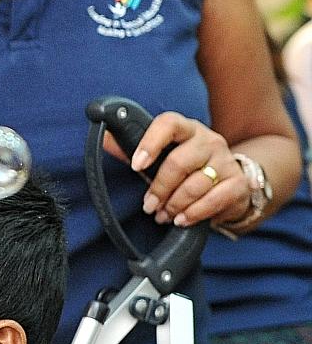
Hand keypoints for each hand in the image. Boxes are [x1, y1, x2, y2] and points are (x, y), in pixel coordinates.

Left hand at [106, 112, 249, 227]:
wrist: (228, 184)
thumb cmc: (186, 167)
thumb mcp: (161, 156)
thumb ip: (133, 148)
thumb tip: (105, 138)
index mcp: (186, 129)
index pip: (169, 123)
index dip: (150, 143)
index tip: (136, 165)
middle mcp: (209, 140)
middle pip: (179, 162)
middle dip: (159, 188)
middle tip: (148, 206)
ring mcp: (226, 161)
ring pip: (195, 184)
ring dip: (174, 205)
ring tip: (162, 215)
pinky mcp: (238, 183)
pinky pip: (213, 200)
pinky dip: (193, 213)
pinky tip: (181, 220)